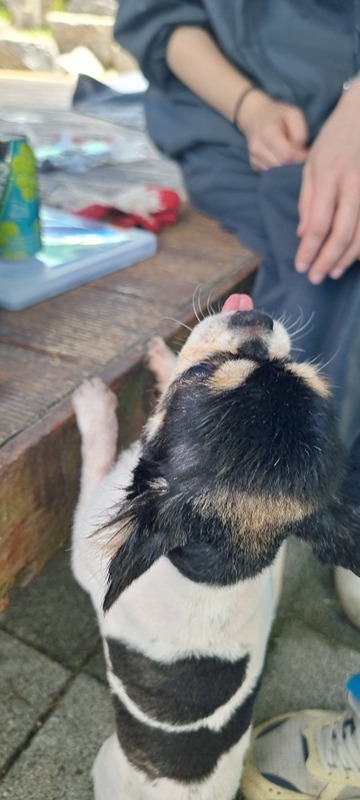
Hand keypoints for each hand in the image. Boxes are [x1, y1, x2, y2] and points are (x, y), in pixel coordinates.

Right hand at [237, 90, 308, 170]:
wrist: (255, 116)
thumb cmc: (278, 115)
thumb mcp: (294, 115)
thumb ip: (300, 133)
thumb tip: (302, 154)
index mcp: (267, 133)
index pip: (287, 155)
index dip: (300, 157)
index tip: (306, 152)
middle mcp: (257, 148)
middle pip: (282, 166)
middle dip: (294, 163)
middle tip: (299, 153)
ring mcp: (254, 158)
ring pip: (276, 172)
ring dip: (286, 166)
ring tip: (289, 154)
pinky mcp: (254, 165)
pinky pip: (271, 173)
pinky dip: (279, 168)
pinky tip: (280, 157)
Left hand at [296, 81, 359, 283]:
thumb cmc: (334, 140)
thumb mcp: (310, 165)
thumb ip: (307, 201)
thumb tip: (303, 234)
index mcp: (329, 178)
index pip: (318, 224)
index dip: (309, 250)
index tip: (300, 266)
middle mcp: (353, 187)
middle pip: (342, 234)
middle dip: (327, 260)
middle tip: (315, 278)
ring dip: (346, 258)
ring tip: (333, 272)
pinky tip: (352, 257)